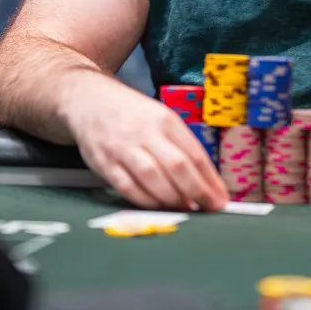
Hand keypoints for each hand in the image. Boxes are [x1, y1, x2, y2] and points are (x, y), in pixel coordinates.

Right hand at [62, 74, 228, 211]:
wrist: (89, 100)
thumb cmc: (133, 115)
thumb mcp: (161, 118)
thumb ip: (180, 146)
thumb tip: (205, 181)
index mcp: (165, 120)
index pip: (194, 153)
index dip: (210, 180)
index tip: (221, 198)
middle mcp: (145, 132)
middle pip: (176, 166)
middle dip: (197, 191)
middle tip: (209, 208)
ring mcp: (123, 148)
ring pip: (152, 177)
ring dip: (172, 198)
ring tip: (186, 209)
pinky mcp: (104, 163)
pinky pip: (128, 187)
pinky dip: (146, 201)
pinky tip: (158, 207)